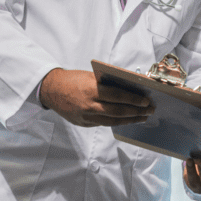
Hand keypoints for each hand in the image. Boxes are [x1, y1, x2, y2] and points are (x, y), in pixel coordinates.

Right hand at [39, 68, 154, 126]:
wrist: (51, 90)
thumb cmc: (73, 79)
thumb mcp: (91, 77)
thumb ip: (108, 83)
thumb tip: (130, 88)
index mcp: (91, 90)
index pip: (118, 96)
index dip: (134, 100)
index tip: (146, 101)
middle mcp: (89, 105)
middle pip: (118, 111)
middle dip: (136, 112)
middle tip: (149, 110)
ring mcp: (86, 117)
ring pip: (112, 121)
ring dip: (130, 120)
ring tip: (142, 117)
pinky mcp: (84, 123)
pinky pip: (103, 124)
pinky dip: (117, 122)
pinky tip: (126, 120)